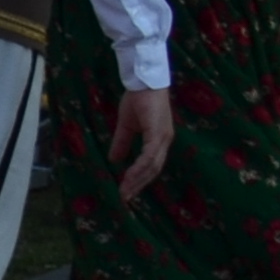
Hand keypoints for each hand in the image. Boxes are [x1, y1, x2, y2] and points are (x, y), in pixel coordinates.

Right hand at [110, 84, 176, 200]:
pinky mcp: (158, 133)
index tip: (126, 190)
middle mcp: (165, 141)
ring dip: (138, 180)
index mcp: (159, 140)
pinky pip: (149, 156)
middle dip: (139, 184)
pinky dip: (139, 167)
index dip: (140, 178)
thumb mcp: (126, 125)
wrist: (144, 82)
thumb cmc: (137, 99)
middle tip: (125, 198)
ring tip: (125, 191)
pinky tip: (129, 176)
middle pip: (154, 170)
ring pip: (152, 166)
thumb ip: (122, 142)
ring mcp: (163, 138)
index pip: (151, 165)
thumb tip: (114, 160)